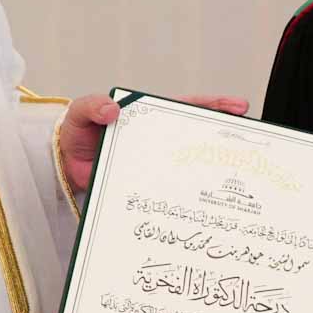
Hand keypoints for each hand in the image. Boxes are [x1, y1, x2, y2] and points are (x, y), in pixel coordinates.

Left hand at [58, 93, 250, 192]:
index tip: (237, 108)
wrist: (62, 167)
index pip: (187, 107)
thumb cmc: (75, 133)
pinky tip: (205, 205)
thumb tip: (112, 109)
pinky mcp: (149, 186)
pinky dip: (190, 195)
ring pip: (191, 164)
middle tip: (251, 142)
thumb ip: (93, 106)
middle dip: (225, 138)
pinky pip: (173, 189)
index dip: (213, 106)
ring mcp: (156, 163)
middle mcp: (159, 139)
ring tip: (238, 176)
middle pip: (198, 136)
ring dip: (212, 170)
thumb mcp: (81, 113)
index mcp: (150, 115)